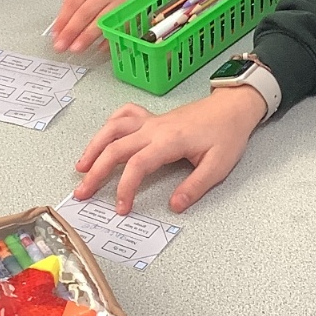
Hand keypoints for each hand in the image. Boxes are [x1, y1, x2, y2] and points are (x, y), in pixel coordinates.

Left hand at [38, 0, 139, 52]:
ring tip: (76, 48)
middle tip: (61, 45)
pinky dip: (109, 41)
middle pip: (86, 12)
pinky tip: (98, 48)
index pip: (73, 1)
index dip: (63, 19)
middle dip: (72, 30)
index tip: (55, 34)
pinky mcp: (133, 15)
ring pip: (102, 22)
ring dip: (88, 36)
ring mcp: (122, 3)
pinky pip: (119, 30)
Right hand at [73, 89, 266, 213]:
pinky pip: (125, 115)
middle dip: (96, 171)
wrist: (233, 107)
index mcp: (170, 141)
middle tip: (83, 192)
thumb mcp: (218, 165)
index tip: (121, 207)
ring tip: (81, 166)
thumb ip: (195, 186)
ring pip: (113, 129)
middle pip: (116, 147)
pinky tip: (103, 137)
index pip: (137, 165)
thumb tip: (174, 205)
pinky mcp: (153, 118)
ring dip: (94, 146)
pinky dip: (110, 125)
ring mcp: (152, 121)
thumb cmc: (227, 133)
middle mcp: (155, 128)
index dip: (125, 188)